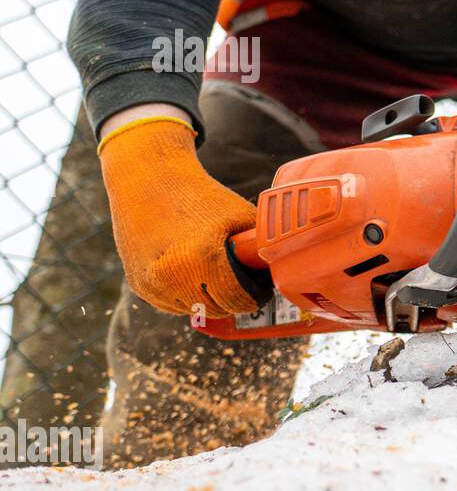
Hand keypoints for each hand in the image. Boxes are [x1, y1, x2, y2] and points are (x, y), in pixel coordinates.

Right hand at [99, 111, 259, 316]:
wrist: (147, 179)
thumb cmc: (200, 196)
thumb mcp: (240, 215)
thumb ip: (262, 246)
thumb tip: (283, 270)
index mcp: (202, 258)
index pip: (238, 301)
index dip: (255, 297)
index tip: (261, 289)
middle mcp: (172, 276)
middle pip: (218, 309)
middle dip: (234, 299)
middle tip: (243, 283)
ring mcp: (152, 284)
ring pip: (195, 310)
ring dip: (210, 300)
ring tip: (217, 274)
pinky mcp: (139, 285)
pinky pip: (173, 305)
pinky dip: (187, 295)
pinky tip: (194, 272)